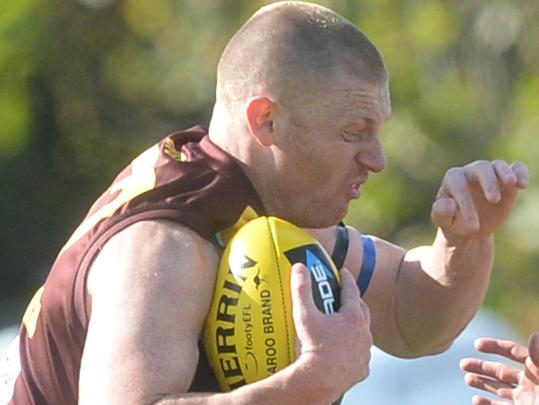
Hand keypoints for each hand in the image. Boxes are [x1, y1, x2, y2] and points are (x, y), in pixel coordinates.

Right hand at [290, 264, 371, 398]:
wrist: (318, 381)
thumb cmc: (312, 348)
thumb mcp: (304, 315)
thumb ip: (302, 289)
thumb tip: (299, 268)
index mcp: (353, 317)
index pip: (352, 290)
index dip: (347, 279)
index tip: (344, 272)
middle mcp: (364, 333)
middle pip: (362, 311)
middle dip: (354, 301)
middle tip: (343, 297)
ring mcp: (364, 352)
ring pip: (363, 333)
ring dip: (355, 326)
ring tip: (342, 324)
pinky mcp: (362, 368)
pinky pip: (361, 354)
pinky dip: (354, 348)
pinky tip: (343, 350)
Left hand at [431, 160, 527, 239]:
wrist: (470, 227)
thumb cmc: (453, 221)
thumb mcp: (443, 220)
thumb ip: (441, 212)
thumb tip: (450, 204)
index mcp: (453, 179)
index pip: (459, 186)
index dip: (465, 204)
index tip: (473, 225)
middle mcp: (471, 172)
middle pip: (480, 168)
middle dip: (488, 182)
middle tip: (493, 200)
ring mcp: (490, 175)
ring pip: (498, 166)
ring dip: (505, 173)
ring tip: (512, 183)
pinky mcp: (507, 181)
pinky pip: (516, 168)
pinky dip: (521, 172)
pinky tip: (522, 184)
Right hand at [460, 332, 538, 404]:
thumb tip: (535, 335)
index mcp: (537, 370)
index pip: (514, 352)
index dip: (495, 347)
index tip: (476, 345)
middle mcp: (531, 385)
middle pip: (502, 371)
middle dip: (482, 366)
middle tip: (462, 364)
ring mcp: (526, 401)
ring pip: (500, 389)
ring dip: (482, 383)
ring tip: (467, 379)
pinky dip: (487, 404)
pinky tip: (476, 400)